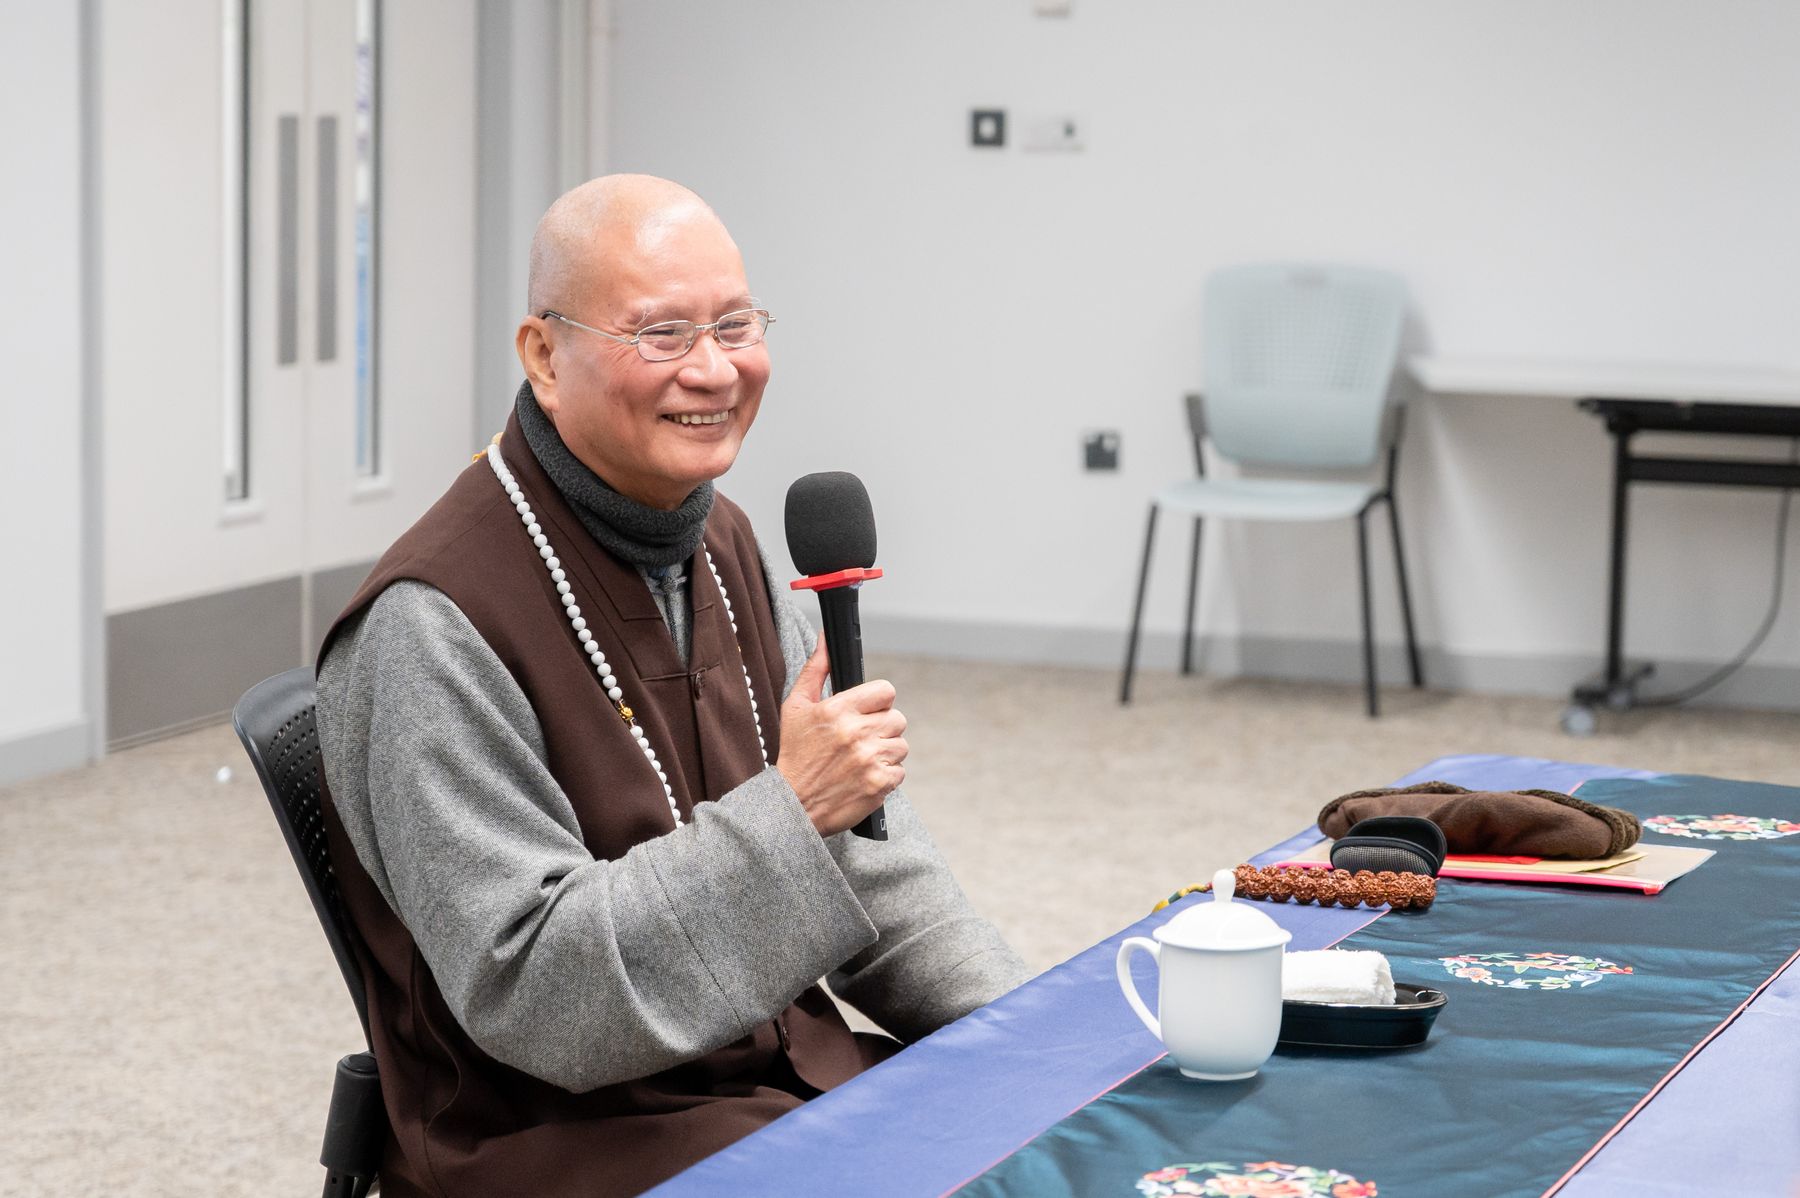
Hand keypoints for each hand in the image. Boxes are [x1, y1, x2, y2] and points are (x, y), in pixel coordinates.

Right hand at [776, 639, 907, 836]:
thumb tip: (826, 638)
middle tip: (860, 739)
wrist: (794, 803)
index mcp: (839, 710)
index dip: (878, 701)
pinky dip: (885, 775)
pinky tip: (863, 776)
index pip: (886, 691)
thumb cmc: (795, 753)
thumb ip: (816, 669)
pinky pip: (899, 771)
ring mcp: (870, 760)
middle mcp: (857, 733)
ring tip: (860, 759)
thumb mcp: (796, 706)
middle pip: (897, 719)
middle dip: (881, 728)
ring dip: (885, 752)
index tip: (867, 711)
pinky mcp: (879, 784)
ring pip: (901, 746)